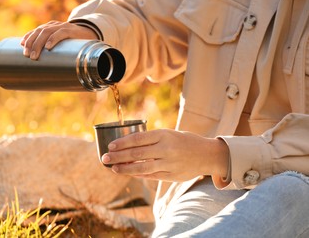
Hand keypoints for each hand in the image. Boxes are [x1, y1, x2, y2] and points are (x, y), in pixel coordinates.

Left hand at [20, 21, 98, 59]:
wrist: (91, 34)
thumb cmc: (74, 43)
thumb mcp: (61, 45)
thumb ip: (53, 50)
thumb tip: (43, 67)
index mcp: (50, 27)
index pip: (36, 31)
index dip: (28, 37)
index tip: (22, 47)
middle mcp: (54, 26)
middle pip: (39, 32)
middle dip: (31, 43)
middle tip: (27, 55)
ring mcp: (62, 27)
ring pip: (46, 32)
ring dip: (38, 44)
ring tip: (35, 55)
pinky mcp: (71, 31)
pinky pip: (60, 33)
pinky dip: (53, 40)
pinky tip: (48, 47)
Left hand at [102, 129, 228, 181]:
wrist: (207, 154)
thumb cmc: (184, 141)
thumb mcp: (169, 134)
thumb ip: (151, 140)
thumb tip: (128, 145)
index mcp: (164, 135)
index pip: (138, 139)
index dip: (122, 143)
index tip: (110, 146)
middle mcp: (166, 149)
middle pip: (137, 153)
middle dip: (118, 156)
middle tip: (104, 158)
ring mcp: (169, 163)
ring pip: (142, 167)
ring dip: (125, 168)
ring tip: (113, 168)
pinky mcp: (172, 175)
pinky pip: (151, 176)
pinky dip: (138, 175)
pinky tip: (129, 173)